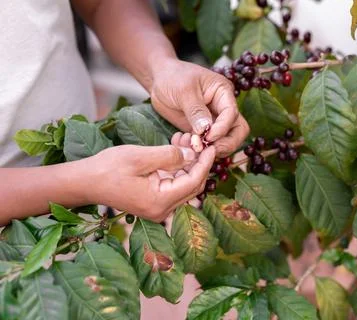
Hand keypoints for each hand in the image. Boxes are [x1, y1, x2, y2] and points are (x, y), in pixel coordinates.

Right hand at [85, 144, 215, 221]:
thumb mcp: (140, 157)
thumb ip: (169, 156)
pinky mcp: (154, 202)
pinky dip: (177, 167)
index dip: (205, 163)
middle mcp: (162, 210)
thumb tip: (192, 155)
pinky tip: (176, 149)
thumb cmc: (107, 169)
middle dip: (199, 162)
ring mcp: (158, 208)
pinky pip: (173, 184)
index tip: (211, 146)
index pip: (194, 182)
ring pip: (184, 184)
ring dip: (188, 163)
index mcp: (160, 202)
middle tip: (199, 141)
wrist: (84, 182)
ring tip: (185, 139)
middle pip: (193, 186)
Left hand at [149, 58, 249, 156]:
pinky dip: (203, 150)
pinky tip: (190, 148)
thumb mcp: (184, 91)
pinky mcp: (204, 131)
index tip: (208, 137)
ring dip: (215, 149)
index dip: (222, 128)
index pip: (231, 114)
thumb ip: (196, 111)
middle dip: (227, 143)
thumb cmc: (173, 78)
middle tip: (209, 150)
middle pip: (238, 130)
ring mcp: (215, 120)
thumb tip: (206, 130)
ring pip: (227, 140)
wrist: (159, 80)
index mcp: (223, 92)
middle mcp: (223, 108)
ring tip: (197, 149)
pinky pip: (211, 145)